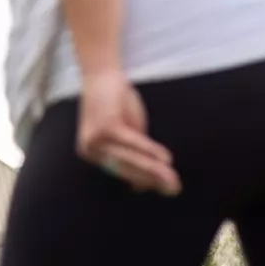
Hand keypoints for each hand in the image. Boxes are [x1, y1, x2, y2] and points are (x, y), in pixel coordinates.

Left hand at [76, 71, 180, 195]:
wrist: (102, 76)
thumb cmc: (116, 103)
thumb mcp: (128, 132)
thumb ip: (135, 153)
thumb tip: (144, 182)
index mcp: (94, 154)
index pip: (122, 173)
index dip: (145, 181)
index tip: (165, 189)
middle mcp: (90, 151)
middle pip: (126, 170)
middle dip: (152, 180)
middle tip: (174, 189)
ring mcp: (95, 140)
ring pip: (129, 159)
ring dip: (153, 169)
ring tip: (171, 177)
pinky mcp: (105, 127)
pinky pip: (131, 142)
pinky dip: (148, 150)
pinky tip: (164, 157)